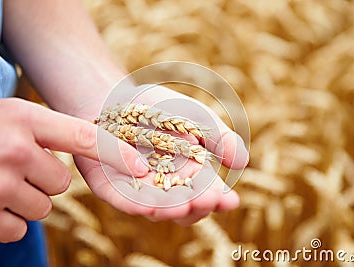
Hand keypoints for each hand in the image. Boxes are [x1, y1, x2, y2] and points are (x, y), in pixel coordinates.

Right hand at [0, 98, 144, 241]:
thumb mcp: (13, 115)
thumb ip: (51, 131)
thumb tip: (97, 155)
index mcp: (24, 118)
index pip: (86, 136)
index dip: (117, 154)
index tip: (142, 168)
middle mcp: (12, 150)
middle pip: (61, 183)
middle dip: (43, 179)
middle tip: (14, 165)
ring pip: (42, 208)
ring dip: (24, 199)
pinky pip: (17, 228)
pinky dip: (5, 219)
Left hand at [74, 84, 248, 224]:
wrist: (120, 95)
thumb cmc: (163, 108)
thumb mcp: (198, 119)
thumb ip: (220, 138)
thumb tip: (242, 163)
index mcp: (189, 177)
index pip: (207, 196)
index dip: (219, 199)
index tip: (230, 199)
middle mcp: (165, 189)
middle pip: (184, 209)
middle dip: (197, 206)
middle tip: (208, 200)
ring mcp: (138, 190)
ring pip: (155, 209)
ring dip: (170, 210)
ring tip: (184, 205)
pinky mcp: (111, 186)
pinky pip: (123, 199)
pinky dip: (135, 205)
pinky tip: (148, 207)